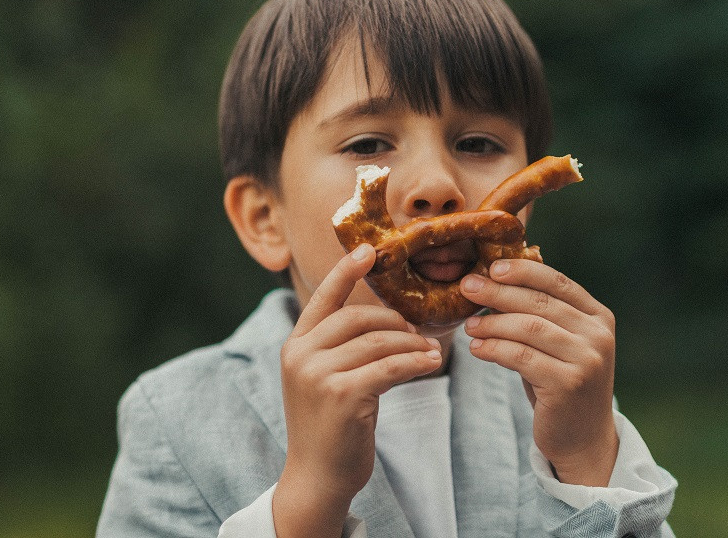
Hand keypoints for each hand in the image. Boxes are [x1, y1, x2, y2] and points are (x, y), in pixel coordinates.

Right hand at [273, 243, 442, 537]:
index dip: (346, 270)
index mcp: (295, 345)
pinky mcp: (341, 394)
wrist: (317, 477)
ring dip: (411, 343)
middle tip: (419, 333)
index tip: (369, 250)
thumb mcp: (326, 379)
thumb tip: (388, 320)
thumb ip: (342, 348)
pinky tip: (430, 362)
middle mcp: (301, 354)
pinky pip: (389, 366)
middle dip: (395, 321)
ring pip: (378, 340)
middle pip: (359, 317)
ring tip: (432, 352)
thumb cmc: (330, 427)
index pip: (323, 298)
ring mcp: (318, 374)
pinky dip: (415, 361)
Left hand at [461, 258, 618, 486]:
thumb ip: (540, 314)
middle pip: (540, 303)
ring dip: (492, 323)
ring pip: (529, 328)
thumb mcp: (557, 343)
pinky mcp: (568, 384)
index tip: (492, 266)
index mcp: (598, 316)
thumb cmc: (560, 382)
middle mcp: (598, 335)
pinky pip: (521, 357)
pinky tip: (477, 349)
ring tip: (469, 326)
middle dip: (499, 292)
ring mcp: (587, 360)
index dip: (523, 271)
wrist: (582, 439)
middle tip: (467, 287)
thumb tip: (492, 279)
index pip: (558, 282)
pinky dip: (494, 349)